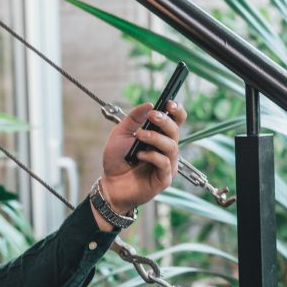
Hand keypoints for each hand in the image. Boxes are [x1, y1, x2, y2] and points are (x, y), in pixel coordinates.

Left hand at [97, 101, 186, 215]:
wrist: (110, 183)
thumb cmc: (117, 159)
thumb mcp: (120, 133)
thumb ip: (134, 118)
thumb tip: (149, 104)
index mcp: (159, 136)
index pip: (176, 120)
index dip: (176, 110)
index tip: (169, 103)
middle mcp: (165, 149)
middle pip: (176, 130)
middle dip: (165, 121)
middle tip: (152, 116)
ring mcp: (167, 164)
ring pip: (171, 146)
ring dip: (155, 138)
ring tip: (140, 136)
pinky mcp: (164, 178)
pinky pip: (165, 163)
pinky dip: (152, 156)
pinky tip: (139, 155)